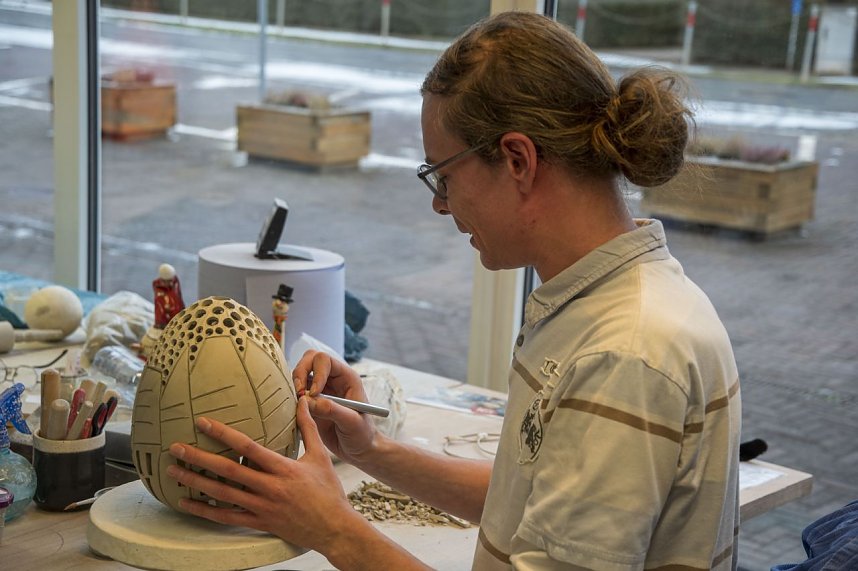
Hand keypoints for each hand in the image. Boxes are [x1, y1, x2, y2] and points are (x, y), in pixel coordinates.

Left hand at [166, 398, 368, 553]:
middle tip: (175, 448)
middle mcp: (269, 488)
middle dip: (199, 458)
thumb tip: (304, 402)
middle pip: (227, 470)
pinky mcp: (259, 523)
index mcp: (283, 468)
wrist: (334, 528)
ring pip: (222, 494)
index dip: (223, 433)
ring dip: (196, 482)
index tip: (203, 423)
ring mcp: (262, 507)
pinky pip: (227, 517)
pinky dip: (205, 510)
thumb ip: (308, 428)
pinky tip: (187, 503)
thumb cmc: (328, 491)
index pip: (247, 447)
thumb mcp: (321, 456)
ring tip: (174, 472)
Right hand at [292, 350, 378, 464]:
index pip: (325, 360)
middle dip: (300, 372)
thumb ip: (332, 410)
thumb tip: (308, 400)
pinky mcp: (310, 403)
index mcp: (346, 377)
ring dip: (293, 386)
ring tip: (297, 405)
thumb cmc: (362, 435)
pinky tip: (294, 412)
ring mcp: (320, 390)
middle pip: (309, 360)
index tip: (314, 394)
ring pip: (300, 374)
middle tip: (298, 393)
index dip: (316, 373)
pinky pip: (295, 392)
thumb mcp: (352, 423)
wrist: (359, 450)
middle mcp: (332, 379)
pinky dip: (290, 398)